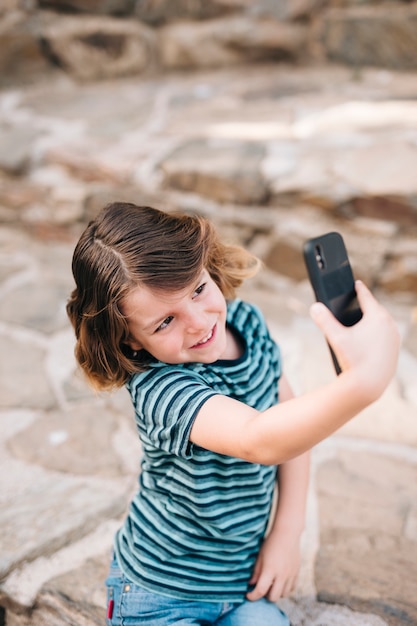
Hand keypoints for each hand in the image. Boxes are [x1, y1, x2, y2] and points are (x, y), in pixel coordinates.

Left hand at [246, 530, 300, 602]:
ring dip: (276, 592)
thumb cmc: (271, 543)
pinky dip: (285, 589)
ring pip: (283, 595)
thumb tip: (251, 584)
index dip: (253, 596)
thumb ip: (256, 572)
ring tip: (271, 584)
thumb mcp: (260, 556)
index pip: (260, 590)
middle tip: (261, 588)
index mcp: (270, 569)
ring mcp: (291, 575)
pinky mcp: (297, 573)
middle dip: (265, 596)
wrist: (287, 533)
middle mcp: (282, 574)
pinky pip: (292, 589)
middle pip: (273, 597)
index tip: (248, 594)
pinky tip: (280, 581)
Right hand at [310, 280, 399, 399]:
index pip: (367, 297)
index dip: (359, 289)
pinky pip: (387, 334)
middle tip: (358, 300)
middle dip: (367, 304)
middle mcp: (389, 324)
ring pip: (383, 322)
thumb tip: (314, 306)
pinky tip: (371, 335)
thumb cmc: (353, 360)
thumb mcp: (335, 338)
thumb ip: (324, 320)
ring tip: (363, 318)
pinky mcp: (395, 349)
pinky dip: (378, 331)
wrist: (369, 384)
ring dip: (373, 318)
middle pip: (376, 309)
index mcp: (377, 317)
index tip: (356, 283)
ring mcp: (394, 337)